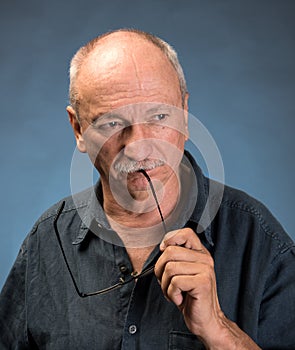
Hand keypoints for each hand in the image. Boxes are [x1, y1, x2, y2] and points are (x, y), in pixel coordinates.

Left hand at [154, 228, 260, 348]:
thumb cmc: (190, 297)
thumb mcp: (181, 272)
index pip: (186, 233)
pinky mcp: (203, 282)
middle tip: (167, 283)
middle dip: (160, 270)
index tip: (163, 252)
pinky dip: (172, 294)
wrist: (206, 320)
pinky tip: (181, 299)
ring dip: (166, 285)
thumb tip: (162, 247)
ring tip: (175, 293)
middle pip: (170, 252)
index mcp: (200, 253)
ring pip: (169, 268)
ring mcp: (206, 269)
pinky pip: (175, 282)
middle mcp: (205, 258)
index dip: (170, 239)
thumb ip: (174, 257)